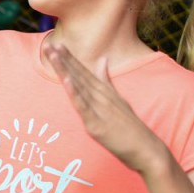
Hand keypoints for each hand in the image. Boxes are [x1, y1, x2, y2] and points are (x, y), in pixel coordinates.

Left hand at [42, 41, 165, 172]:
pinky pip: (83, 106)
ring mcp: (99, 109)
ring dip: (65, 70)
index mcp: (104, 91)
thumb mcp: (118, 99)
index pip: (84, 71)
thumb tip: (102, 60)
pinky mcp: (96, 124)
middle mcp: (101, 96)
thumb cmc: (130, 126)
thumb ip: (107, 80)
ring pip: (78, 86)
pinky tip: (66, 80)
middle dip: (63, 60)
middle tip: (48, 44)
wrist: (146, 148)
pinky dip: (74, 93)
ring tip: (53, 55)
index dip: (69, 58)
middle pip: (78, 75)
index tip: (56, 44)